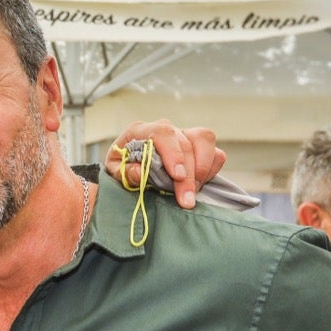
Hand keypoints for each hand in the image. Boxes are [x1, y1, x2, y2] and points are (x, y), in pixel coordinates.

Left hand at [104, 120, 225, 209]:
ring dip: (202, 170)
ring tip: (190, 193)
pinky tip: (197, 185)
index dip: (173, 154)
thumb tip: (140, 171)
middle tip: (186, 201)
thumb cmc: (122, 167)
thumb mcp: (115, 171)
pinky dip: (210, 171)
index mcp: (141, 130)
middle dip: (188, 176)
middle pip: (185, 144)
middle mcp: (166, 129)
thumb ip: (125, 172)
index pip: (163, 133)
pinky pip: (216, 154)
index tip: (177, 177)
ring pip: (205, 141)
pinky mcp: (199, 146)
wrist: (130, 167)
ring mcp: (185, 135)